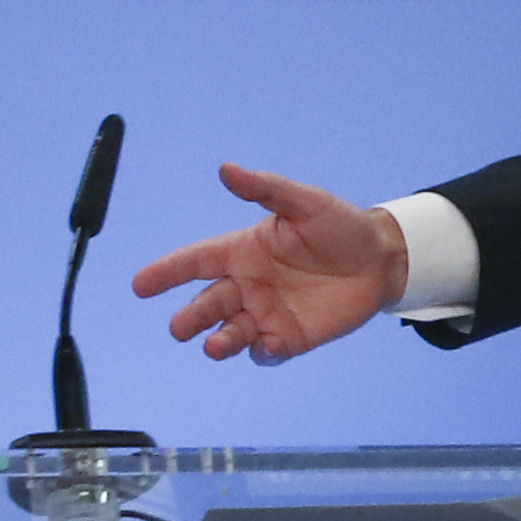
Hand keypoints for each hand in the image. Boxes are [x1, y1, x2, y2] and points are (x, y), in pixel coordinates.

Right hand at [128, 163, 409, 362]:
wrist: (381, 259)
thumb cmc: (338, 226)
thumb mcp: (304, 202)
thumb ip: (265, 189)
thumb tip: (227, 169)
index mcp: (242, 251)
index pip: (195, 261)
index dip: (166, 272)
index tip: (140, 285)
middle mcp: (247, 285)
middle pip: (207, 304)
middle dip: (191, 317)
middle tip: (179, 328)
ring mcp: (266, 314)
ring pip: (231, 333)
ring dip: (219, 341)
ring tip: (213, 347)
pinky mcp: (290, 338)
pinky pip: (267, 350)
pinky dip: (262, 351)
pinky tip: (268, 345)